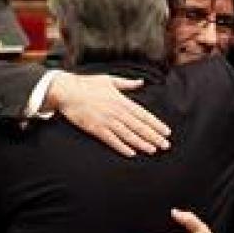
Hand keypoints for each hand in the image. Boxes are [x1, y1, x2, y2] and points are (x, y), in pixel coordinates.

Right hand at [48, 73, 170, 155]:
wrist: (67, 91)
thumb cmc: (87, 84)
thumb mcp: (109, 80)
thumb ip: (127, 83)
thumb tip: (140, 82)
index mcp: (121, 100)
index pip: (143, 114)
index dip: (156, 124)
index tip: (166, 131)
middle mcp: (116, 112)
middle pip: (139, 126)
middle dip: (154, 136)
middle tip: (165, 145)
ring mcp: (106, 121)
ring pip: (128, 135)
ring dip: (142, 143)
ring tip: (153, 150)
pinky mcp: (96, 129)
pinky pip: (112, 140)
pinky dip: (122, 147)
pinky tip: (131, 153)